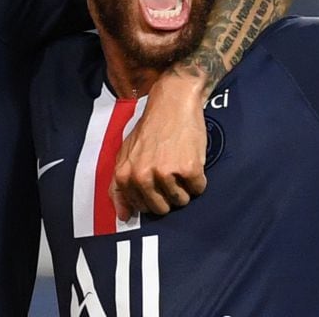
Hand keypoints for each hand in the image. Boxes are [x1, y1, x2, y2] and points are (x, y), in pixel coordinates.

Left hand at [109, 73, 207, 219]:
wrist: (173, 103)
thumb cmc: (150, 128)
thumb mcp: (126, 154)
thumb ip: (119, 186)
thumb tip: (123, 217)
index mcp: (125, 175)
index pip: (140, 207)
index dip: (152, 196)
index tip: (156, 181)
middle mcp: (143, 177)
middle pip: (161, 209)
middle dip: (168, 194)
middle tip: (170, 171)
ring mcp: (166, 174)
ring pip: (181, 201)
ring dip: (184, 187)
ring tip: (180, 163)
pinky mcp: (188, 170)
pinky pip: (198, 189)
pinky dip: (198, 178)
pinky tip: (191, 159)